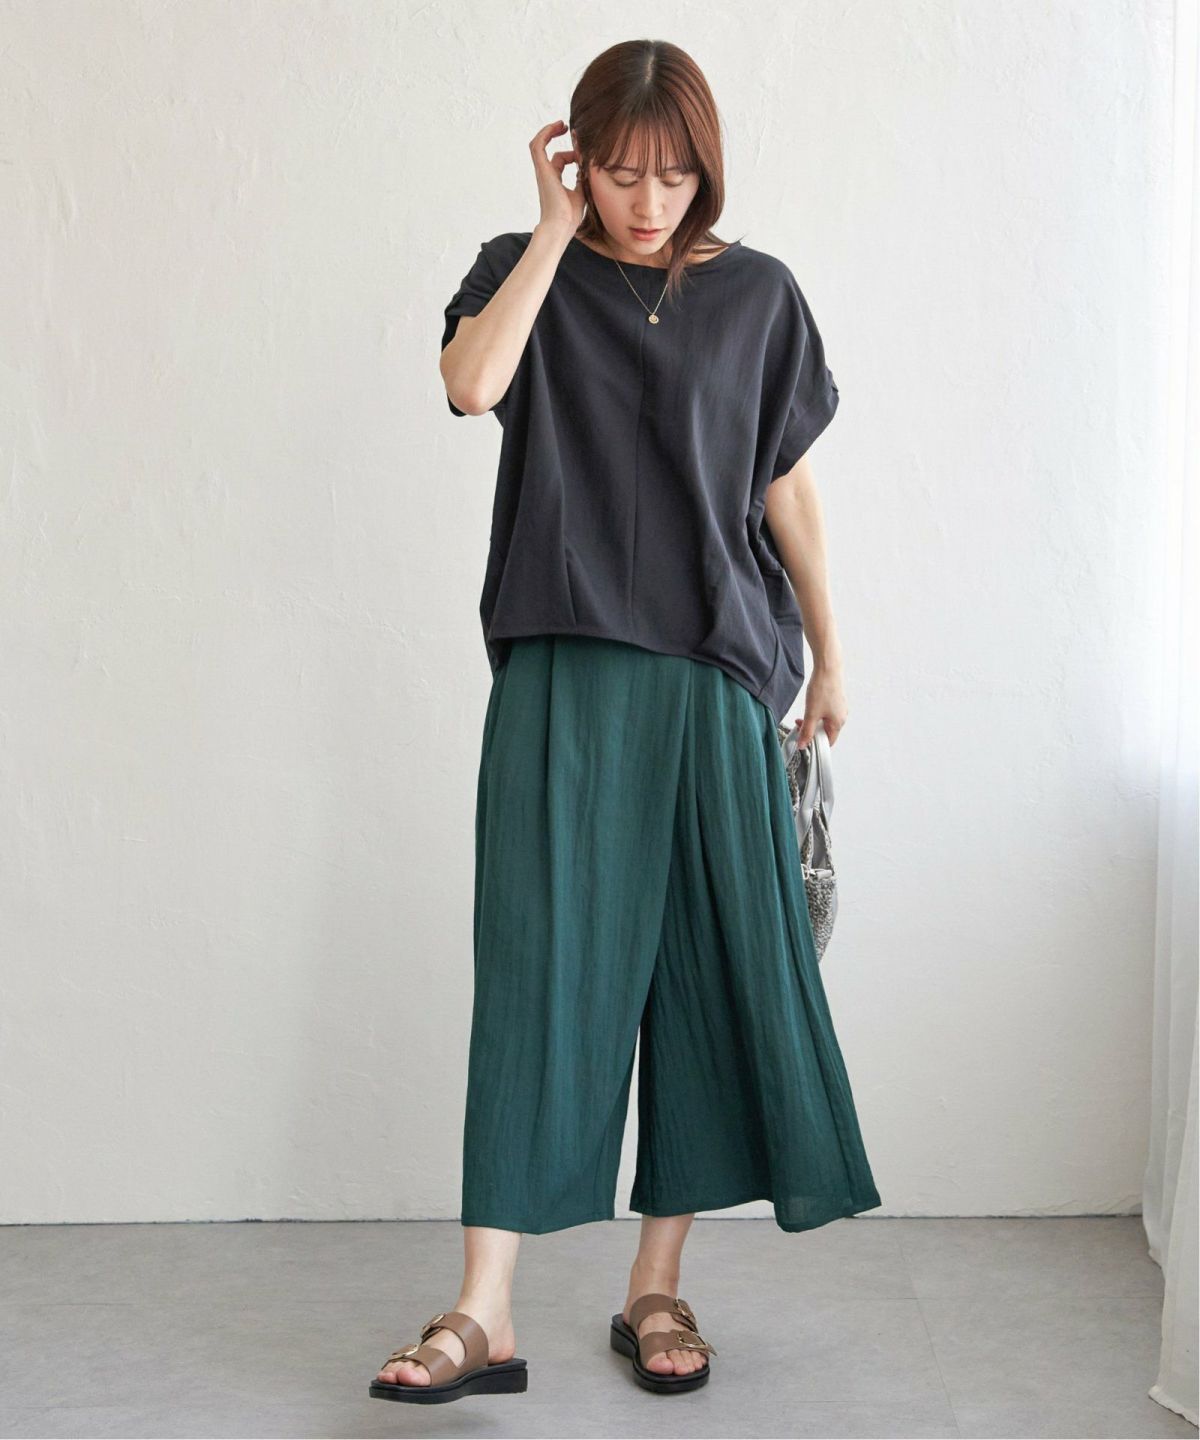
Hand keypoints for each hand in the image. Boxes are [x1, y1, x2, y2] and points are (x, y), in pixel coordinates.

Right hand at [530, 119, 584, 237]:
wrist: (560, 226)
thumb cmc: (569, 217)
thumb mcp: (582, 193)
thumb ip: (583, 179)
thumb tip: (589, 168)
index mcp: (555, 182)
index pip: (561, 162)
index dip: (573, 155)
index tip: (584, 152)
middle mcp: (546, 175)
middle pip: (550, 151)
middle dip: (557, 138)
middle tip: (569, 129)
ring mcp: (543, 172)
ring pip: (539, 145)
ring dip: (549, 132)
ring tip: (562, 124)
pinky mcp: (542, 169)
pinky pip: (538, 145)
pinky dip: (546, 133)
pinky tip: (558, 127)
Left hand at [793, 661, 847, 747]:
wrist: (827, 668)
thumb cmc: (822, 690)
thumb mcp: (811, 714)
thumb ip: (806, 731)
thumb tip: (803, 745)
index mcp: (838, 723)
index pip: (828, 742)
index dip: (815, 743)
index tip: (803, 740)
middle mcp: (841, 717)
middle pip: (826, 731)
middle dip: (811, 731)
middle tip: (799, 726)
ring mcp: (840, 708)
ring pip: (825, 721)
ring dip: (812, 721)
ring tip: (802, 716)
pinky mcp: (836, 699)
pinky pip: (826, 712)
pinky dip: (816, 713)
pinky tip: (810, 706)